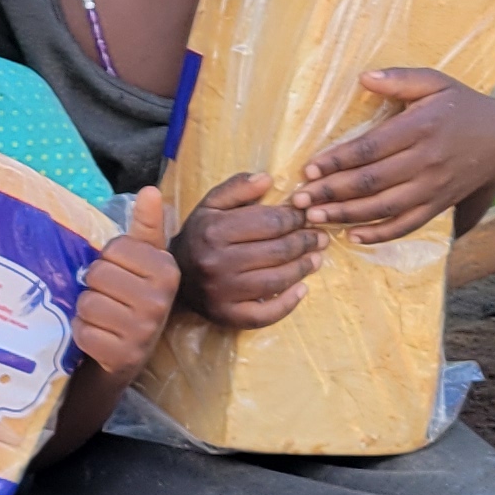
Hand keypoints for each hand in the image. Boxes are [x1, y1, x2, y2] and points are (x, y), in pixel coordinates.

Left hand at [69, 209, 182, 376]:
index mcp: (167, 271)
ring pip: (88, 303)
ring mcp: (144, 331)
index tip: (120, 276)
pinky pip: (84, 332)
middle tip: (109, 299)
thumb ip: (146, 227)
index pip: (114, 249)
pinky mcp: (124, 356)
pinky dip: (83, 335)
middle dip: (94, 287)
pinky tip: (99, 338)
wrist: (125, 356)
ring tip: (103, 318)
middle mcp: (161, 301)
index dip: (107, 261)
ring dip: (87, 312)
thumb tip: (150, 190)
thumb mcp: (142, 262)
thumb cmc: (131, 300)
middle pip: (98, 274)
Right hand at [172, 174, 318, 327]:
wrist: (174, 275)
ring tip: (316, 258)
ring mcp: (223, 292)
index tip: (307, 216)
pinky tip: (302, 289)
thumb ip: (237, 188)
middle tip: (320, 237)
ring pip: (276, 280)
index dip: (295, 218)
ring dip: (303, 269)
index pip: (270, 223)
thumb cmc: (200, 236)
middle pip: (277, 251)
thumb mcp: (211, 205)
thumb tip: (268, 179)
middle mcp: (218, 262)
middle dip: (305, 242)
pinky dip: (288, 303)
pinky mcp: (227, 315)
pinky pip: (265, 314)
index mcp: (214, 231)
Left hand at [294, 72, 494, 238]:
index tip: (309, 168)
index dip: (337, 161)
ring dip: (346, 215)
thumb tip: (364, 77)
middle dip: (331, 192)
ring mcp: (433, 187)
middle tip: (299, 199)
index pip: (370, 149)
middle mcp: (426, 161)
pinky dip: (379, 234)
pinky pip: (407, 225)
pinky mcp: (438, 205)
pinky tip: (352, 236)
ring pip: (384, 208)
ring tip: (315, 218)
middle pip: (372, 181)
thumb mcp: (435, 82)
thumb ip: (400, 80)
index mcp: (420, 128)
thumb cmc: (460, 105)